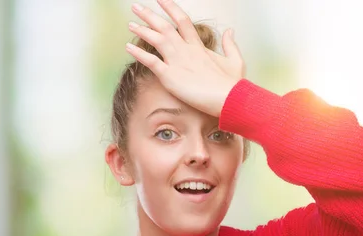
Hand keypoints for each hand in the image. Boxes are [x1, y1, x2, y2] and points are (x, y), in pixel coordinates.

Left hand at [126, 0, 244, 116]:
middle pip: (164, 26)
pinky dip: (138, 53)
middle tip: (135, 6)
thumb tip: (230, 30)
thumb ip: (230, 44)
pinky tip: (128, 47)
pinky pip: (150, 62)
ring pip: (156, 39)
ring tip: (130, 24)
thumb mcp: (235, 60)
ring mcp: (177, 61)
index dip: (170, 8)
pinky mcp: (170, 76)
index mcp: (198, 46)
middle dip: (149, 15)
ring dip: (142, 30)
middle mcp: (186, 50)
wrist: (229, 99)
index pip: (182, 20)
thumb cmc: (232, 84)